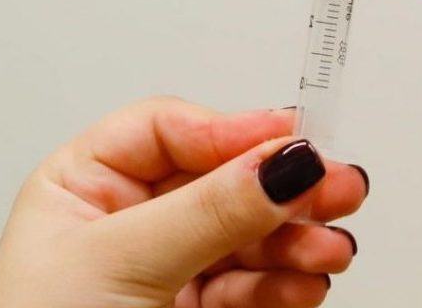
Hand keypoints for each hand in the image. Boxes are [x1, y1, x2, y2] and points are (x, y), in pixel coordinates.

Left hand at [0, 98, 365, 307]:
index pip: (169, 132)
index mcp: (83, 186)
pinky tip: (307, 283)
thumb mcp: (118, 262)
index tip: (292, 140)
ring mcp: (161, 272)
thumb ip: (207, 211)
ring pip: (245, 237)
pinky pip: (249, 289)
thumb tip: (281, 162)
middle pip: (221, 181)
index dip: (233, 132)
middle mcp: (125, 222)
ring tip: (329, 249)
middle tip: (337, 188)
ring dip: (294, 241)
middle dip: (280, 186)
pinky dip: (284, 286)